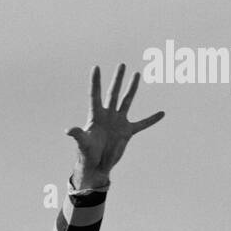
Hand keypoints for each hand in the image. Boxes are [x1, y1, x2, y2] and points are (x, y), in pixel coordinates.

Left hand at [66, 64, 163, 187]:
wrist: (96, 165)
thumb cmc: (86, 154)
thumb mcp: (82, 143)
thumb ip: (78, 135)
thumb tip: (68, 131)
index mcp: (96, 116)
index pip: (95, 95)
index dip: (95, 82)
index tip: (96, 67)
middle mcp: (108, 115)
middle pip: (113, 93)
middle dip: (118, 79)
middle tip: (122, 65)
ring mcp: (118, 121)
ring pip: (127, 101)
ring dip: (132, 88)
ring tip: (136, 74)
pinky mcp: (127, 132)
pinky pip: (142, 124)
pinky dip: (151, 119)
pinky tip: (162, 113)